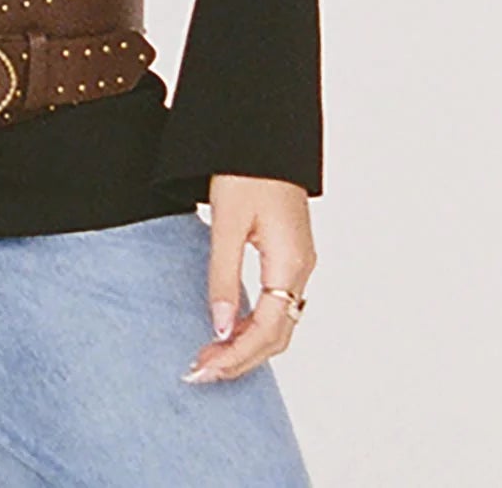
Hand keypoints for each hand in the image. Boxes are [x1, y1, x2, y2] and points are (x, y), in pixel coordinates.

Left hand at [181, 174, 315, 383]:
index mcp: (289, 262)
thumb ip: (222, 275)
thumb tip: (219, 327)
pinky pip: (277, 302)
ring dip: (246, 343)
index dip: (236, 356)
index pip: (266, 329)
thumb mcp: (227, 222)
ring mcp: (297, 261)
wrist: (263, 132)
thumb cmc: (246, 169)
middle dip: (241, 358)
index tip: (204, 369)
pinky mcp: (288, 252)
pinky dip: (252, 323)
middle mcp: (300, 267)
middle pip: (277, 334)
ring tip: (210, 353)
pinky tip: (228, 326)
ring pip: (278, 321)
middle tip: (202, 370)